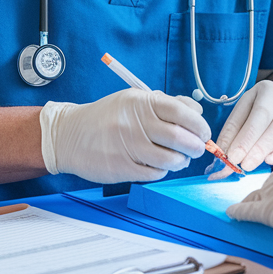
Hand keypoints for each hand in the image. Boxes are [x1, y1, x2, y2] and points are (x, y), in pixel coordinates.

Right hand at [40, 89, 209, 183]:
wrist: (69, 135)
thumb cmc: (106, 117)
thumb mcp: (133, 100)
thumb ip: (166, 103)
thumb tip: (196, 112)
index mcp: (141, 102)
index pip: (182, 112)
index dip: (199, 124)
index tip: (203, 132)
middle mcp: (135, 123)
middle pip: (180, 137)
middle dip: (196, 146)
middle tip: (197, 148)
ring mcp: (128, 146)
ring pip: (170, 159)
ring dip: (181, 161)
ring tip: (178, 158)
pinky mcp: (122, 168)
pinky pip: (155, 173)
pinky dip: (162, 171)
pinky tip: (156, 164)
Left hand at [212, 80, 272, 176]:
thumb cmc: (259, 113)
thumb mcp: (244, 114)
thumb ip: (232, 134)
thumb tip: (220, 157)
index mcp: (267, 90)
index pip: (257, 114)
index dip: (243, 136)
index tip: (230, 155)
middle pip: (272, 123)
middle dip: (253, 145)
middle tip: (239, 163)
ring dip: (264, 150)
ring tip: (249, 164)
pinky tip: (270, 160)